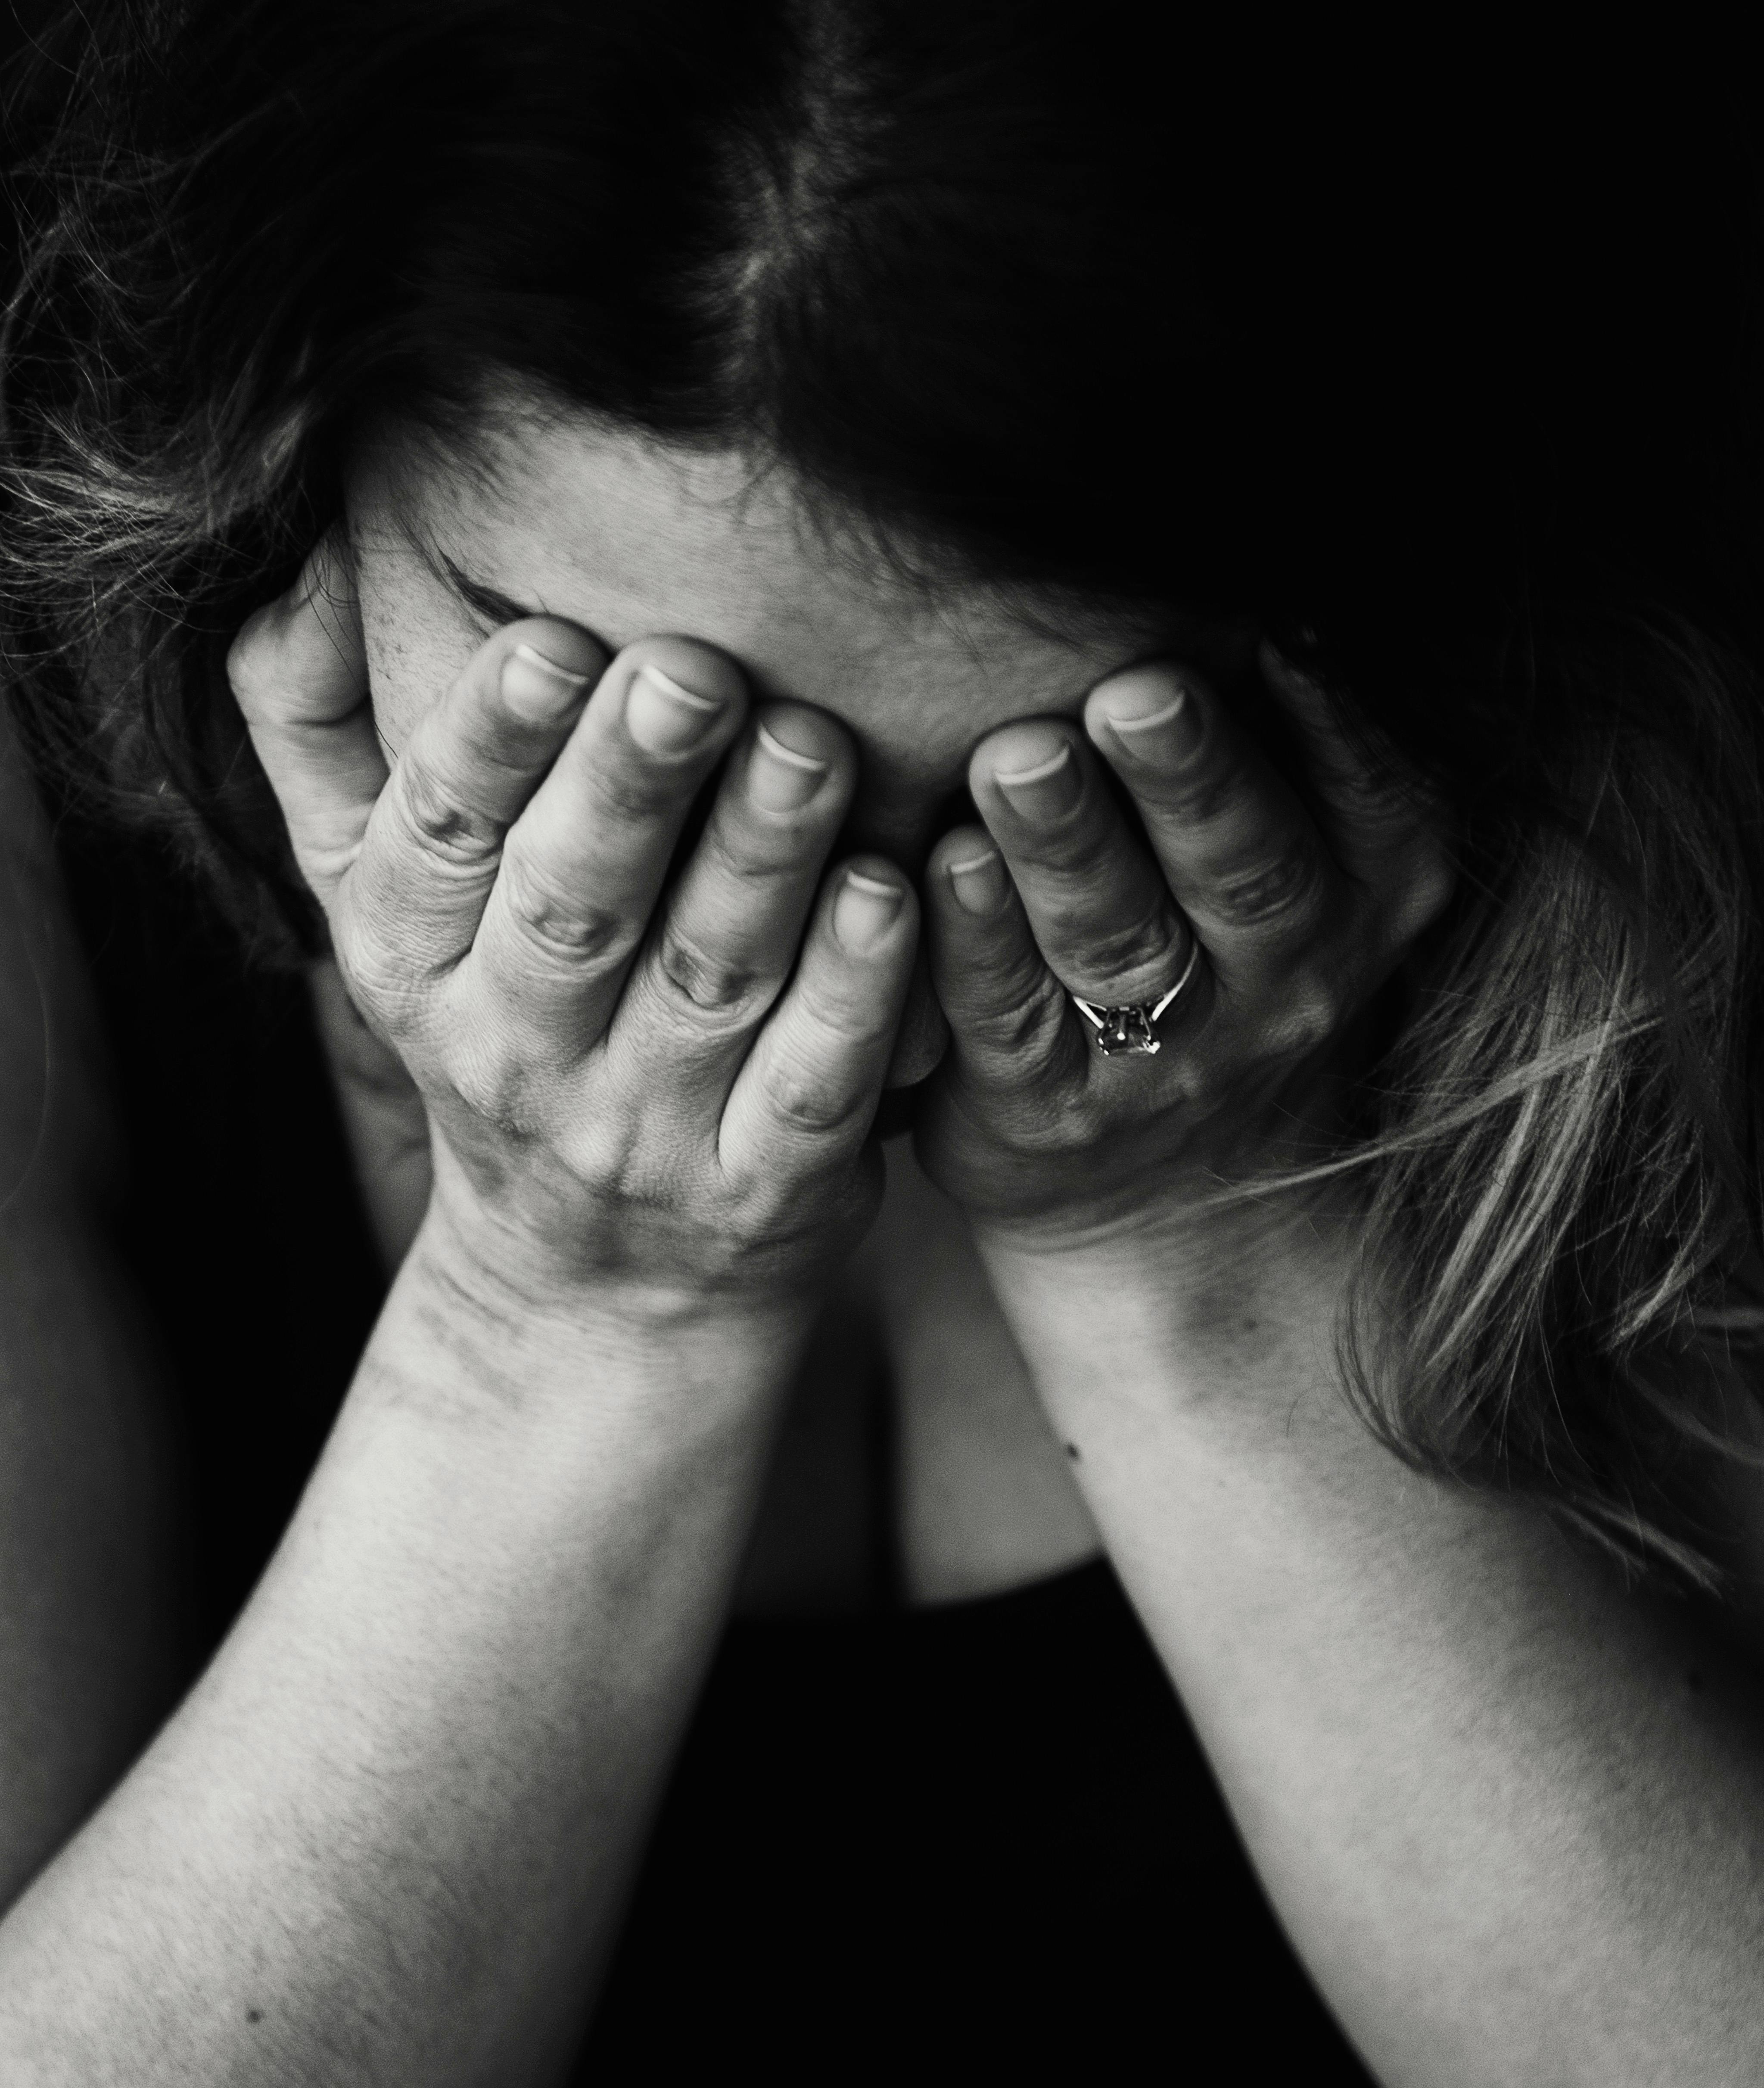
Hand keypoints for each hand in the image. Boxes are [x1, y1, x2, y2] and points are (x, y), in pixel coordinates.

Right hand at [228, 533, 916, 1322]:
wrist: (589, 1285)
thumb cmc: (498, 1023)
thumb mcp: (379, 898)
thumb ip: (322, 733)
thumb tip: (309, 561)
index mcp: (411, 961)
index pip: (440, 837)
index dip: (489, 739)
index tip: (551, 637)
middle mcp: (515, 1051)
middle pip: (576, 902)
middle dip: (634, 782)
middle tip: (697, 669)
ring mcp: (644, 1131)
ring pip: (708, 978)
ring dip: (761, 857)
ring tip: (812, 741)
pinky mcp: (764, 1189)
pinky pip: (813, 1081)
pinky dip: (854, 991)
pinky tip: (890, 893)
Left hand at [913, 645, 1449, 1253]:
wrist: (1179, 1191)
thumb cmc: (1229, 951)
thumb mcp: (1313, 857)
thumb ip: (1285, 737)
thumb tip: (1241, 571)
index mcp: (1369, 892)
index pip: (1369, 800)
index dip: (1327, 721)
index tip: (1276, 629)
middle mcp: (1289, 979)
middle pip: (1246, 871)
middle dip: (1190, 777)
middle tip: (1135, 691)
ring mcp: (1174, 1058)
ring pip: (1121, 943)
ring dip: (1066, 845)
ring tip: (1018, 757)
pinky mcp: (1049, 1110)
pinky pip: (1010, 1020)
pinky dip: (976, 942)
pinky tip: (941, 867)